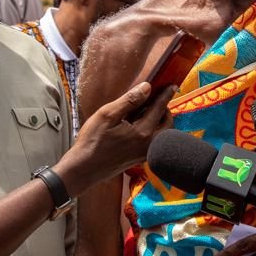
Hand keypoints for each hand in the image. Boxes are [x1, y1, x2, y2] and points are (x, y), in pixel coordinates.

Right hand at [55, 81, 173, 196]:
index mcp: (142, 132)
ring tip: (148, 112)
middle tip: (157, 100)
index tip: (172, 86)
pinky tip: (140, 126)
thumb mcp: (107, 115)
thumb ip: (129, 101)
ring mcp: (144, 154)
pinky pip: (154, 142)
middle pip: (167, 124)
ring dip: (161, 121)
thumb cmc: (92, 142)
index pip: (159, 108)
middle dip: (165, 110)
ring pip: (163, 135)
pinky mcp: (139, 159)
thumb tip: (146, 87)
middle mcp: (148, 144)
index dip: (165, 95)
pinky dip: (154, 131)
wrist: (83, 169)